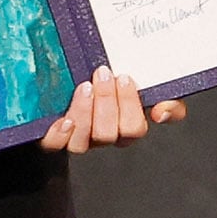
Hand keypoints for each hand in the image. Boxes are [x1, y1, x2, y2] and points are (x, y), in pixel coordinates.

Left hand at [41, 65, 181, 155]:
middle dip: (108, 101)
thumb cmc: (103, 74)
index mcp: (125, 123)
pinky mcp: (54, 136)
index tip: (126, 78)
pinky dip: (61, 134)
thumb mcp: (136, 72)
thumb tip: (162, 112)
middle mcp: (102, 134)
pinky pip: (56, 144)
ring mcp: (79, 137)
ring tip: (86, 86)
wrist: (61, 73)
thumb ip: (160, 88)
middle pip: (110, 134)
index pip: (135, 128)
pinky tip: (64, 118)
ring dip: (86, 113)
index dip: (131, 107)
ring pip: (84, 142)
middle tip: (104, 74)